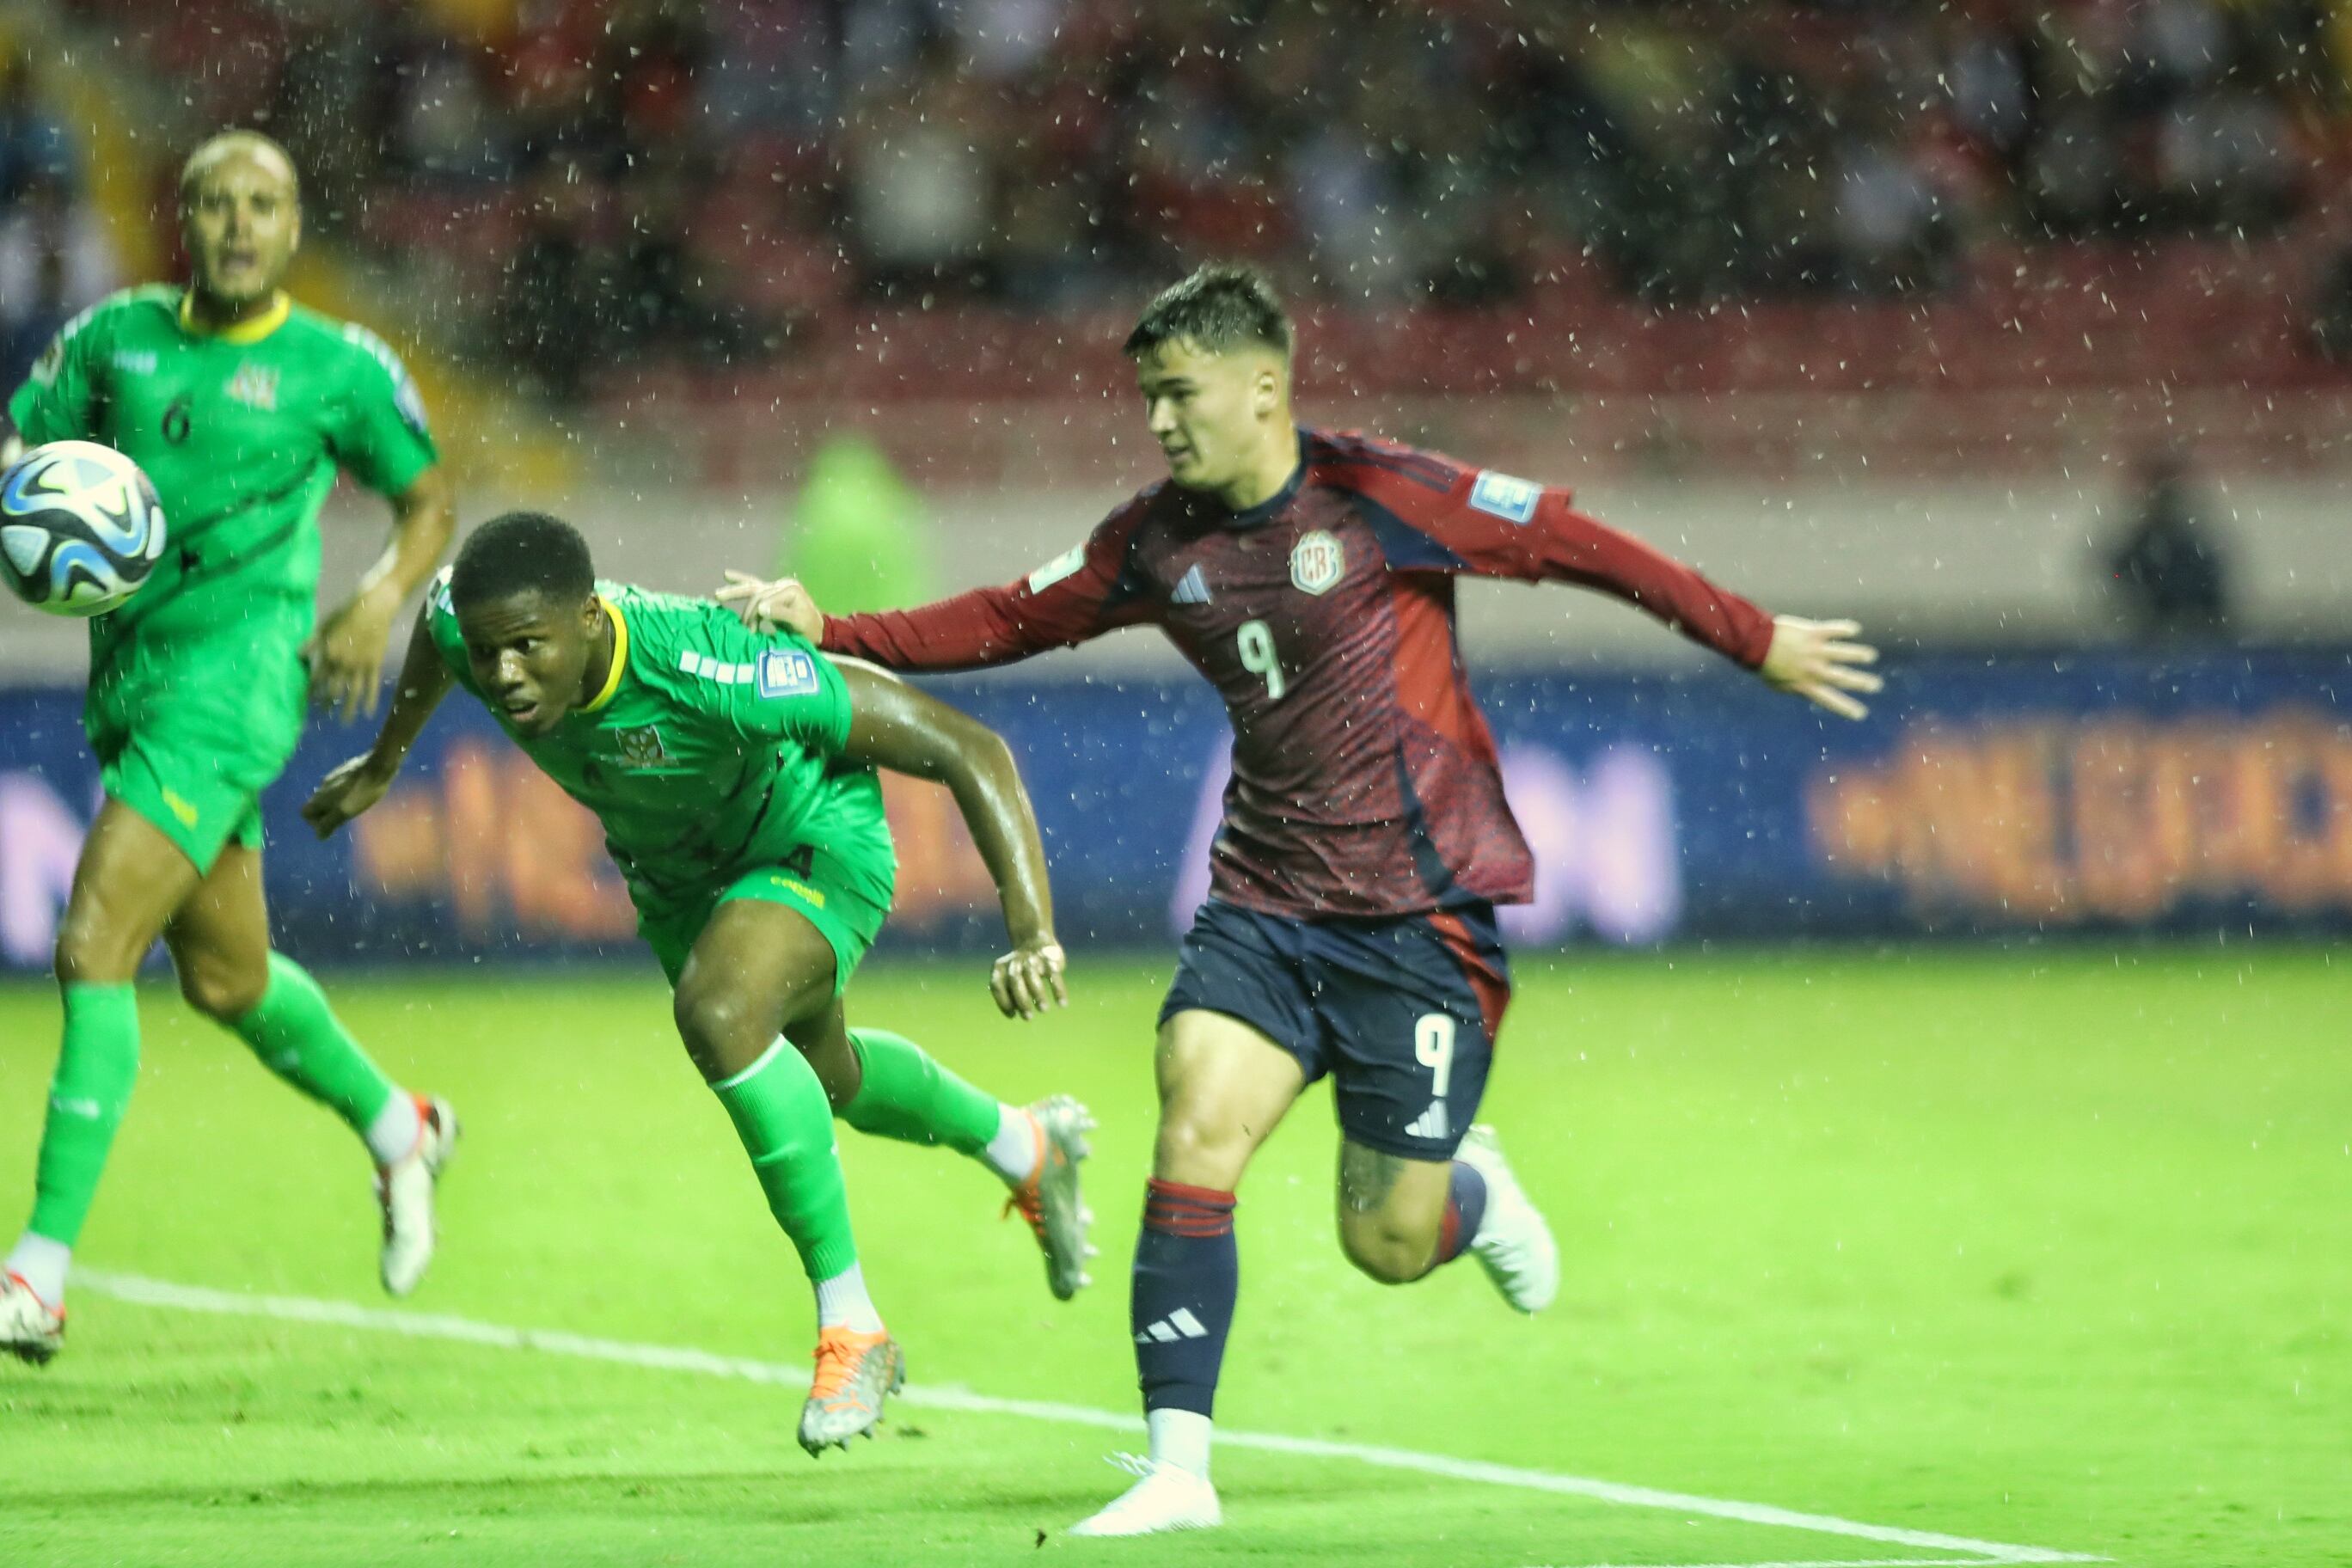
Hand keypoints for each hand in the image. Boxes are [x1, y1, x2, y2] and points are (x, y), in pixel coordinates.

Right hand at [302, 753, 396, 837]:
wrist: (377, 766)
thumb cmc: (362, 792)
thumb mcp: (345, 811)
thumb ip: (330, 823)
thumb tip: (319, 835)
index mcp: (320, 797)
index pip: (305, 813)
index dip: (314, 823)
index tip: (331, 826)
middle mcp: (322, 787)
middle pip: (315, 804)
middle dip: (325, 815)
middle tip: (343, 819)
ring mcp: (333, 777)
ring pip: (327, 795)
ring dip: (334, 804)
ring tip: (352, 808)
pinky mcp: (344, 771)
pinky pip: (337, 787)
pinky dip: (342, 795)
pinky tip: (357, 795)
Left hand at [305, 583, 400, 721]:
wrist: (374, 608)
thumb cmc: (345, 613)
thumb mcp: (324, 626)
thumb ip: (311, 643)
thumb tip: (298, 656)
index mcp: (328, 654)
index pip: (316, 679)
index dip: (311, 692)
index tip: (307, 702)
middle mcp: (343, 663)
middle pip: (333, 691)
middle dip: (327, 704)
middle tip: (323, 715)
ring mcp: (360, 666)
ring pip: (353, 694)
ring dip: (348, 710)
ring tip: (344, 723)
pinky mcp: (375, 665)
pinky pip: (372, 687)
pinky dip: (370, 701)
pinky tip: (368, 713)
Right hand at [716, 569, 822, 640]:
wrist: (817, 630)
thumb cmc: (809, 629)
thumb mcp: (798, 623)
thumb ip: (781, 614)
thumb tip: (760, 609)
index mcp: (790, 589)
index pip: (765, 599)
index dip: (755, 613)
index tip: (751, 630)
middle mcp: (782, 585)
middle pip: (756, 590)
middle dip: (742, 604)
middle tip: (731, 614)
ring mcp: (777, 587)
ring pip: (752, 587)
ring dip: (735, 591)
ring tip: (718, 595)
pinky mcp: (772, 592)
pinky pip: (755, 584)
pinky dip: (741, 580)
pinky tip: (726, 574)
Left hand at [990, 935, 1067, 1019]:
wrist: (1035, 941)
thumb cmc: (1020, 970)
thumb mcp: (1009, 977)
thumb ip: (1009, 993)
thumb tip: (1015, 1012)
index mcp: (1000, 967)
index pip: (997, 985)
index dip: (1003, 1002)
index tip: (1013, 1015)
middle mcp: (1015, 961)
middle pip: (1015, 981)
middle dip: (1021, 1001)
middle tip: (1028, 1017)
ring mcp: (1032, 959)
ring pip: (1033, 976)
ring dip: (1038, 995)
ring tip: (1043, 1010)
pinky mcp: (1049, 959)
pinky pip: (1054, 975)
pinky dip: (1058, 990)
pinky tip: (1062, 1004)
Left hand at [1759, 616, 1882, 720]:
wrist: (1753, 643)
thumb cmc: (1763, 664)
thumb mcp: (1779, 683)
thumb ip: (1796, 687)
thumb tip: (1806, 690)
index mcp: (1805, 684)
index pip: (1830, 700)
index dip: (1846, 708)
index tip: (1860, 714)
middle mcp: (1814, 670)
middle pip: (1843, 678)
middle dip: (1861, 683)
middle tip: (1875, 685)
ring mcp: (1815, 651)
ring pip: (1844, 653)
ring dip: (1859, 655)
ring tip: (1870, 656)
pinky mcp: (1813, 633)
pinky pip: (1833, 630)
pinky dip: (1845, 629)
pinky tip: (1854, 630)